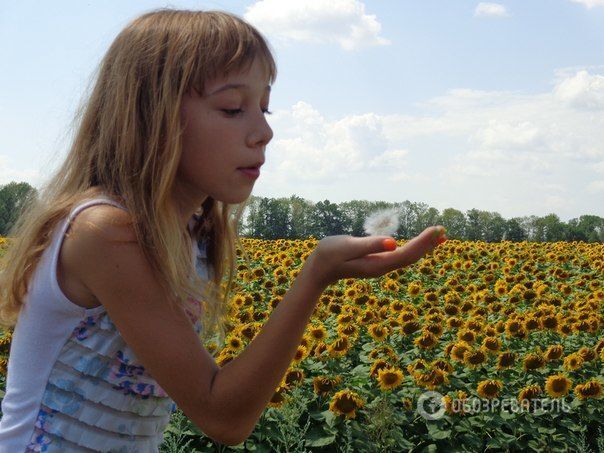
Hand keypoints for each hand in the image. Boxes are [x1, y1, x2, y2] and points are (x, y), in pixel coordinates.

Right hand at [303, 226, 446, 289]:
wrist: (318, 269)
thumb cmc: (329, 255)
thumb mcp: (347, 246)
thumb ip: (370, 244)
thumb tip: (393, 242)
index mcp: (378, 264)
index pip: (407, 253)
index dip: (424, 242)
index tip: (437, 229)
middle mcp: (382, 267)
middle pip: (411, 256)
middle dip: (428, 244)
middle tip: (444, 230)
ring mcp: (380, 266)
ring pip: (408, 256)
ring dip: (424, 246)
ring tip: (439, 236)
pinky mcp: (377, 262)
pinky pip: (400, 255)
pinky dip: (413, 247)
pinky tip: (418, 242)